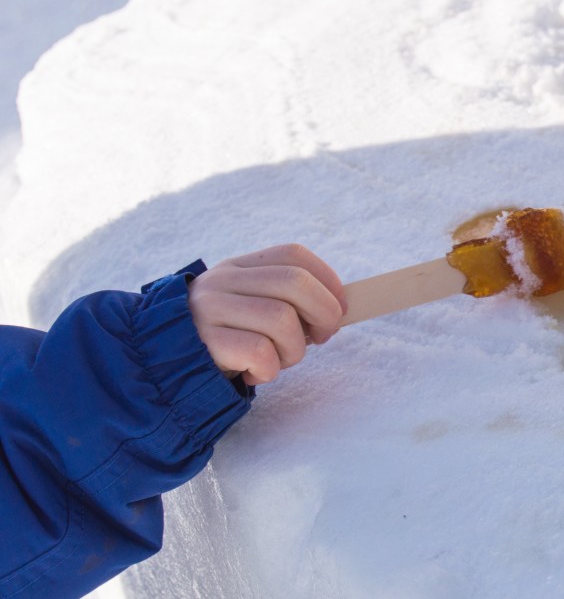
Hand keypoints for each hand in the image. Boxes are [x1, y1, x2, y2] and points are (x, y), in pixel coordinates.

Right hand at [187, 244, 346, 385]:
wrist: (161, 366)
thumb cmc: (223, 340)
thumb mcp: (248, 307)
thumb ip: (285, 300)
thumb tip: (338, 309)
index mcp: (238, 267)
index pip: (293, 254)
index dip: (327, 280)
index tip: (339, 308)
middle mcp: (223, 281)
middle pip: (294, 282)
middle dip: (324, 313)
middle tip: (321, 338)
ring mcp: (210, 309)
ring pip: (281, 319)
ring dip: (294, 349)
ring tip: (279, 359)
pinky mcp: (205, 342)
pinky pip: (259, 352)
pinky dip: (269, 369)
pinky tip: (255, 372)